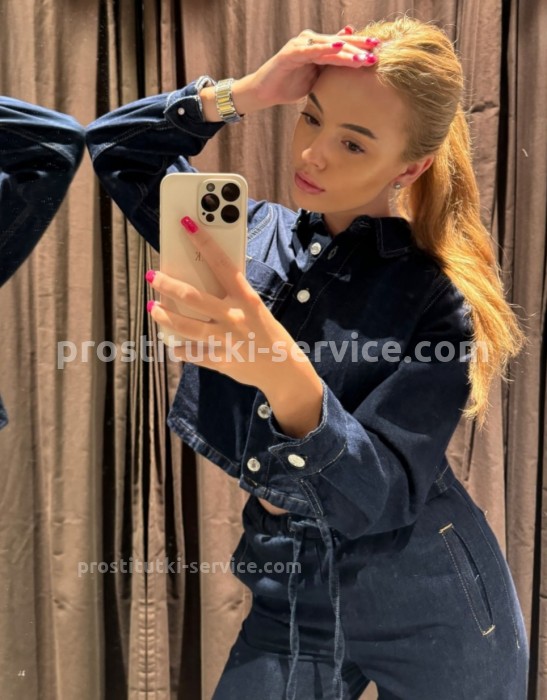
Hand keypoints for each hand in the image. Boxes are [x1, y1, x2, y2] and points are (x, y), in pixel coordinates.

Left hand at [145, 216, 311, 393]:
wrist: (283, 369)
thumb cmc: (268, 333)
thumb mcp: (255, 308)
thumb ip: (233, 297)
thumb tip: (203, 282)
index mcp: (246, 299)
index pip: (222, 264)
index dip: (204, 242)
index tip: (186, 225)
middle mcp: (235, 317)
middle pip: (194, 297)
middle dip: (168, 285)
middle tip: (152, 276)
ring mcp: (226, 340)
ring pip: (187, 326)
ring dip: (165, 316)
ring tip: (153, 308)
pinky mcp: (221, 361)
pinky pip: (193, 354)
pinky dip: (180, 349)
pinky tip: (171, 342)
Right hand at [239, 26, 379, 110]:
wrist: (265, 92)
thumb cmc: (290, 85)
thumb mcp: (316, 78)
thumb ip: (331, 68)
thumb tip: (350, 65)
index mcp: (318, 47)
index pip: (343, 46)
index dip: (361, 48)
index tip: (380, 52)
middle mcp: (310, 41)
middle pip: (339, 43)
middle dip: (359, 48)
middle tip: (377, 53)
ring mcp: (299, 46)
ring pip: (328, 47)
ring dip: (347, 51)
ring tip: (363, 56)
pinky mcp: (289, 54)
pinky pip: (310, 50)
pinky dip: (324, 48)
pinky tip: (339, 46)